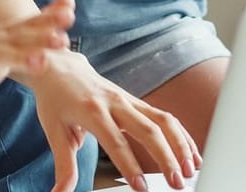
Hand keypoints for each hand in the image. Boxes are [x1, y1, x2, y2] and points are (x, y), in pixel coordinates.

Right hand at [0, 0, 74, 110]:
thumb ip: (24, 40)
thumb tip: (56, 32)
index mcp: (3, 38)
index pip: (30, 23)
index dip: (50, 16)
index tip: (71, 7)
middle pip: (22, 40)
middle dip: (43, 37)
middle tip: (65, 36)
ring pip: (1, 61)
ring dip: (20, 60)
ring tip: (40, 62)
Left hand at [24, 47, 199, 191]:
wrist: (60, 67)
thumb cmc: (55, 99)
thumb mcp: (53, 131)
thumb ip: (63, 166)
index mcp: (92, 111)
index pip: (116, 143)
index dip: (130, 166)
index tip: (141, 187)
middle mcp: (115, 103)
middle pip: (148, 130)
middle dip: (166, 158)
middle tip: (177, 182)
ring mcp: (129, 100)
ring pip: (164, 120)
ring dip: (180, 145)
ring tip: (191, 170)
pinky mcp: (137, 102)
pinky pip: (166, 117)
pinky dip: (182, 136)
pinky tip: (192, 154)